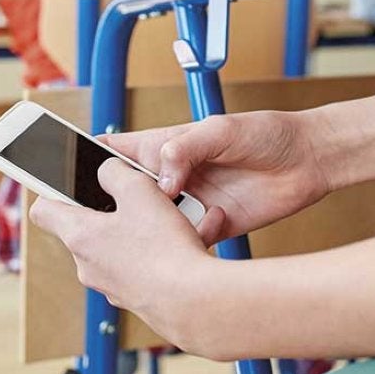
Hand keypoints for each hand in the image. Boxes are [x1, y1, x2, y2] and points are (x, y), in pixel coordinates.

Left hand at [28, 158, 225, 334]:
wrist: (192, 301)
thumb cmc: (162, 247)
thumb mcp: (138, 189)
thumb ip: (114, 172)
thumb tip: (106, 170)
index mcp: (79, 235)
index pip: (43, 210)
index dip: (53, 192)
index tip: (71, 184)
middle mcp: (87, 265)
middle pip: (87, 228)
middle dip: (112, 210)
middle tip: (140, 198)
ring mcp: (110, 285)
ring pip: (119, 247)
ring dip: (140, 231)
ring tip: (173, 221)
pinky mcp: (134, 298)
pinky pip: (140, 268)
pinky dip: (156, 254)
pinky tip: (185, 246)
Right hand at [101, 111, 333, 243]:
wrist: (309, 161)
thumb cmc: (267, 134)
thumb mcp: (222, 129)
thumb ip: (185, 149)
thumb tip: (162, 180)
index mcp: (162, 147)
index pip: (112, 153)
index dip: (85, 162)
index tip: (65, 176)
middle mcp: (170, 178)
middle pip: (124, 197)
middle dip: (113, 210)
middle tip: (114, 216)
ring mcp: (187, 206)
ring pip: (152, 227)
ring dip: (154, 231)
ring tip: (164, 225)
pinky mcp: (209, 228)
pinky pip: (185, 244)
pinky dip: (189, 243)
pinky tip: (211, 224)